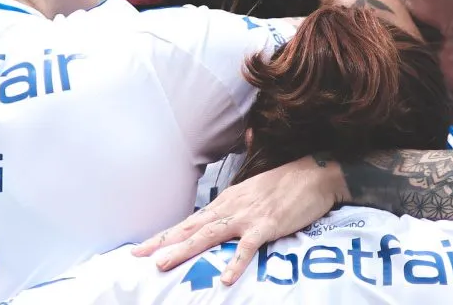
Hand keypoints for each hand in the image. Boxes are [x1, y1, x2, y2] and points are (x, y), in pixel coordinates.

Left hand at [132, 155, 344, 284]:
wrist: (314, 174)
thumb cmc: (284, 184)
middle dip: (163, 242)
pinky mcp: (266, 225)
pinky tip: (225, 278)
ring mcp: (246, 216)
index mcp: (225, 201)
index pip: (188, 221)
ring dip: (185, 250)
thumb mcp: (251, 192)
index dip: (165, 235)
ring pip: (209, 235)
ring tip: (164, 264)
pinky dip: (236, 263)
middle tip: (138, 255)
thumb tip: (218, 217)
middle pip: (190, 228)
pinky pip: (247, 247)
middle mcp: (229, 207)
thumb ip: (233, 205)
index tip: (142, 247)